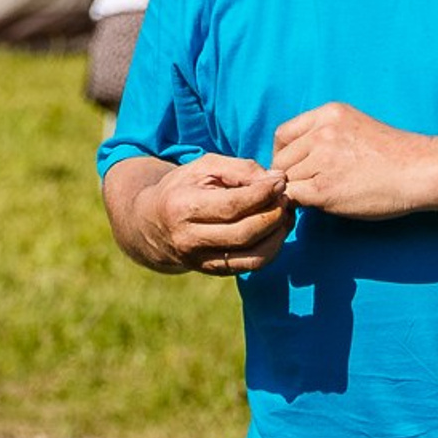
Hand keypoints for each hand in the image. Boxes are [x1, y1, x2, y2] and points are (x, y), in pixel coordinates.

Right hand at [140, 154, 291, 275]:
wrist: (151, 223)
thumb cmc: (183, 187)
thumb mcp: (205, 166)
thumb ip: (241, 168)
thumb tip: (278, 180)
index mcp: (182, 208)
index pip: (232, 206)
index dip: (262, 194)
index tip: (281, 182)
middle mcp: (188, 240)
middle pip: (245, 233)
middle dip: (274, 214)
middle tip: (286, 198)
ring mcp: (200, 260)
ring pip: (253, 257)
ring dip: (278, 235)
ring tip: (284, 214)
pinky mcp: (212, 271)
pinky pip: (251, 266)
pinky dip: (271, 248)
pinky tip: (275, 229)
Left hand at [271, 103, 433, 223]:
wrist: (421, 171)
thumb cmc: (392, 155)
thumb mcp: (355, 129)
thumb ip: (322, 137)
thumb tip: (286, 163)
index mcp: (330, 113)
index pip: (283, 134)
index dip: (283, 154)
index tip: (296, 167)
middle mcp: (323, 132)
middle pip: (281, 159)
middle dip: (290, 175)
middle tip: (311, 186)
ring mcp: (322, 159)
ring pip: (286, 180)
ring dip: (298, 191)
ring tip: (324, 194)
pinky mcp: (324, 188)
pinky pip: (293, 197)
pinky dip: (300, 205)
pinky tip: (321, 204)